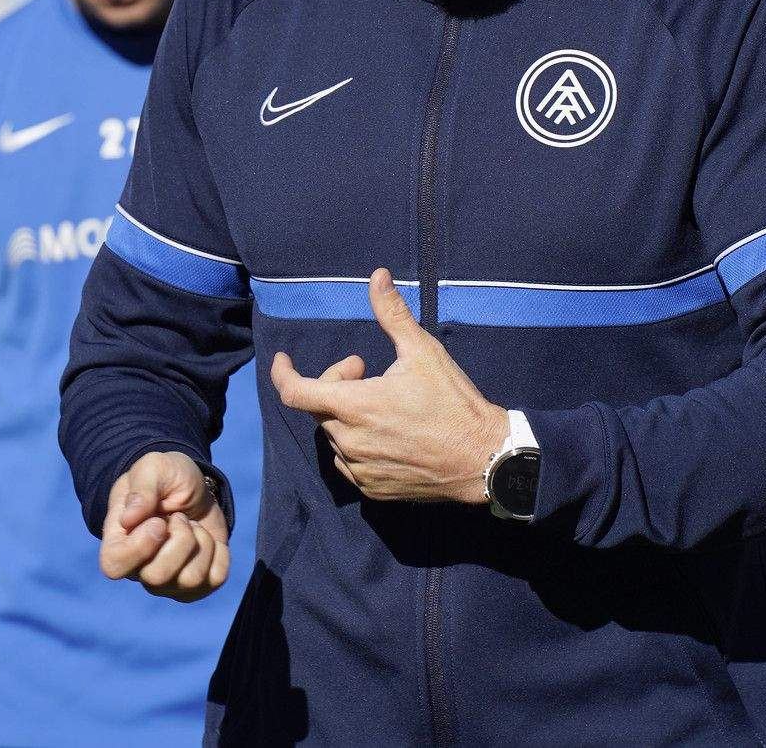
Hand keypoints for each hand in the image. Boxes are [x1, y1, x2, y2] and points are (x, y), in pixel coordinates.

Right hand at [98, 450, 230, 601]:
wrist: (196, 488)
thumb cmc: (167, 478)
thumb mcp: (153, 468)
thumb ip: (141, 488)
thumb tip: (128, 520)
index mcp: (118, 541)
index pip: (114, 565)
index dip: (140, 545)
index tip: (158, 520)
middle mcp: (139, 569)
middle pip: (157, 578)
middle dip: (179, 540)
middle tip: (179, 518)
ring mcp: (168, 582)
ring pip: (190, 580)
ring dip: (200, 542)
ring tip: (192, 525)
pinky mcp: (197, 585)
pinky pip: (215, 579)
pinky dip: (219, 552)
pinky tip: (207, 538)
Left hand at [270, 268, 509, 504]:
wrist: (483, 457)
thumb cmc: (453, 402)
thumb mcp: (422, 351)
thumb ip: (392, 314)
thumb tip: (377, 276)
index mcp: (354, 406)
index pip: (294, 392)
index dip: (282, 373)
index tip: (283, 360)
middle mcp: (349, 441)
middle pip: (319, 407)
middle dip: (335, 383)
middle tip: (364, 371)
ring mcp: (359, 469)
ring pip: (333, 434)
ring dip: (345, 414)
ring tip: (381, 403)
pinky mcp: (372, 489)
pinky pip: (348, 462)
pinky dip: (356, 442)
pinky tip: (385, 432)